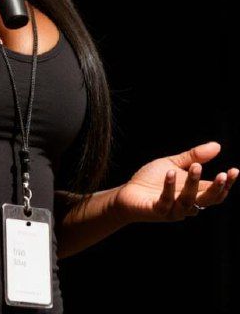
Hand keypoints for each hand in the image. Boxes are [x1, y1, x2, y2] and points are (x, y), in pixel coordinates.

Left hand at [112, 141, 238, 224]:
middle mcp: (186, 205)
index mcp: (193, 194)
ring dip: (193, 184)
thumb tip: (218, 145)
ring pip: (188, 201)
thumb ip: (194, 157)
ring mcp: (173, 210)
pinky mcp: (157, 210)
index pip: (215, 192)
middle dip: (216, 188)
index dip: (226, 184)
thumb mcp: (174, 164)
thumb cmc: (151, 180)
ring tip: (196, 166)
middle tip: (222, 174)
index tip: (235, 171)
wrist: (127, 194)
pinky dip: (169, 187)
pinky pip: (166, 201)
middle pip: (207, 200)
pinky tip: (170, 173)